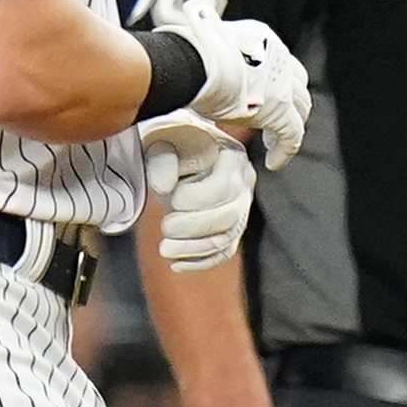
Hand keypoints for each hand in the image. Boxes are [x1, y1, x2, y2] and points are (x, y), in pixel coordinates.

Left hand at [139, 111, 255, 271]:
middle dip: (193, 228)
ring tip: (164, 249)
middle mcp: (244, 183)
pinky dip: (200, 262)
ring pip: (225, 238)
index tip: (170, 197)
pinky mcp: (231, 228)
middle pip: (228, 216)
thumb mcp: (162, 142)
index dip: (195, 198)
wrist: (179, 152)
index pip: (222, 187)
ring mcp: (241, 208)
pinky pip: (223, 252)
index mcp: (232, 157)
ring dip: (193, 249)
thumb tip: (163, 187)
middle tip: (165, 227)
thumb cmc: (171, 145)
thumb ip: (161, 160)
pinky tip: (176, 264)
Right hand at [159, 2, 310, 169]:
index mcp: (262, 38)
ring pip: (300, 109)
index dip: (276, 82)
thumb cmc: (188, 51)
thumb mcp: (205, 47)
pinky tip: (273, 161)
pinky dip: (284, 150)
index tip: (265, 96)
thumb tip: (189, 58)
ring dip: (289, 126)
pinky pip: (291, 135)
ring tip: (274, 142)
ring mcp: (282, 83)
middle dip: (290, 104)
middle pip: (296, 85)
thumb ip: (208, 55)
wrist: (196, 60)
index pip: (279, 62)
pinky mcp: (280, 110)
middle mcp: (278, 57)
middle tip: (276, 121)